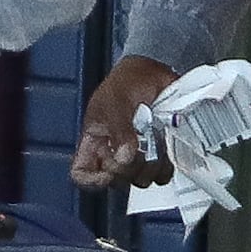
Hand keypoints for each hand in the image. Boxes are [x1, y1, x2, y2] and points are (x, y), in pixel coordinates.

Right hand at [73, 53, 178, 190]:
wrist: (155, 71)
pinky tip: (166, 142)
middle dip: (129, 166)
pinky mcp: (160, 155)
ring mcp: (138, 156)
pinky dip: (167, 162)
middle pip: (116, 180)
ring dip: (151, 164)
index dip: (92, 180)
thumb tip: (123, 157)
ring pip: (141, 179)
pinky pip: (163, 173)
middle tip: (138, 144)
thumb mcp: (114, 101)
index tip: (108, 172)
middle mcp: (114, 154)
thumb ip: (118, 129)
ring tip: (154, 139)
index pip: (82, 173)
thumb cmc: (126, 82)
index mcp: (94, 142)